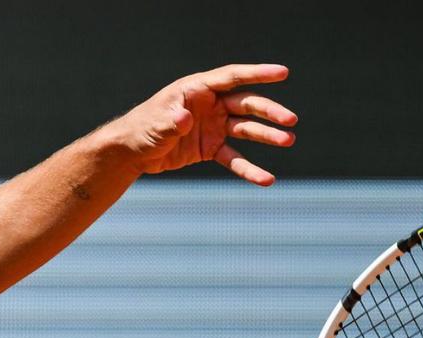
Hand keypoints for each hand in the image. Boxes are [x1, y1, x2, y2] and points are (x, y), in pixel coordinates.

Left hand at [108, 63, 297, 185]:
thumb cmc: (142, 128)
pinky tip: (267, 179)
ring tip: (288, 141)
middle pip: (246, 104)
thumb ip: (171, 120)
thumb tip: (185, 119)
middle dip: (268, 112)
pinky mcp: (211, 148)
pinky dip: (249, 169)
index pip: (232, 77)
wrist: (132, 152)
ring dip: (266, 135)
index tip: (282, 73)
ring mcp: (213, 126)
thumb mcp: (156, 122)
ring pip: (246, 129)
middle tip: (290, 120)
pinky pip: (234, 158)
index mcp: (198, 89)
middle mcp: (210, 105)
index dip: (257, 74)